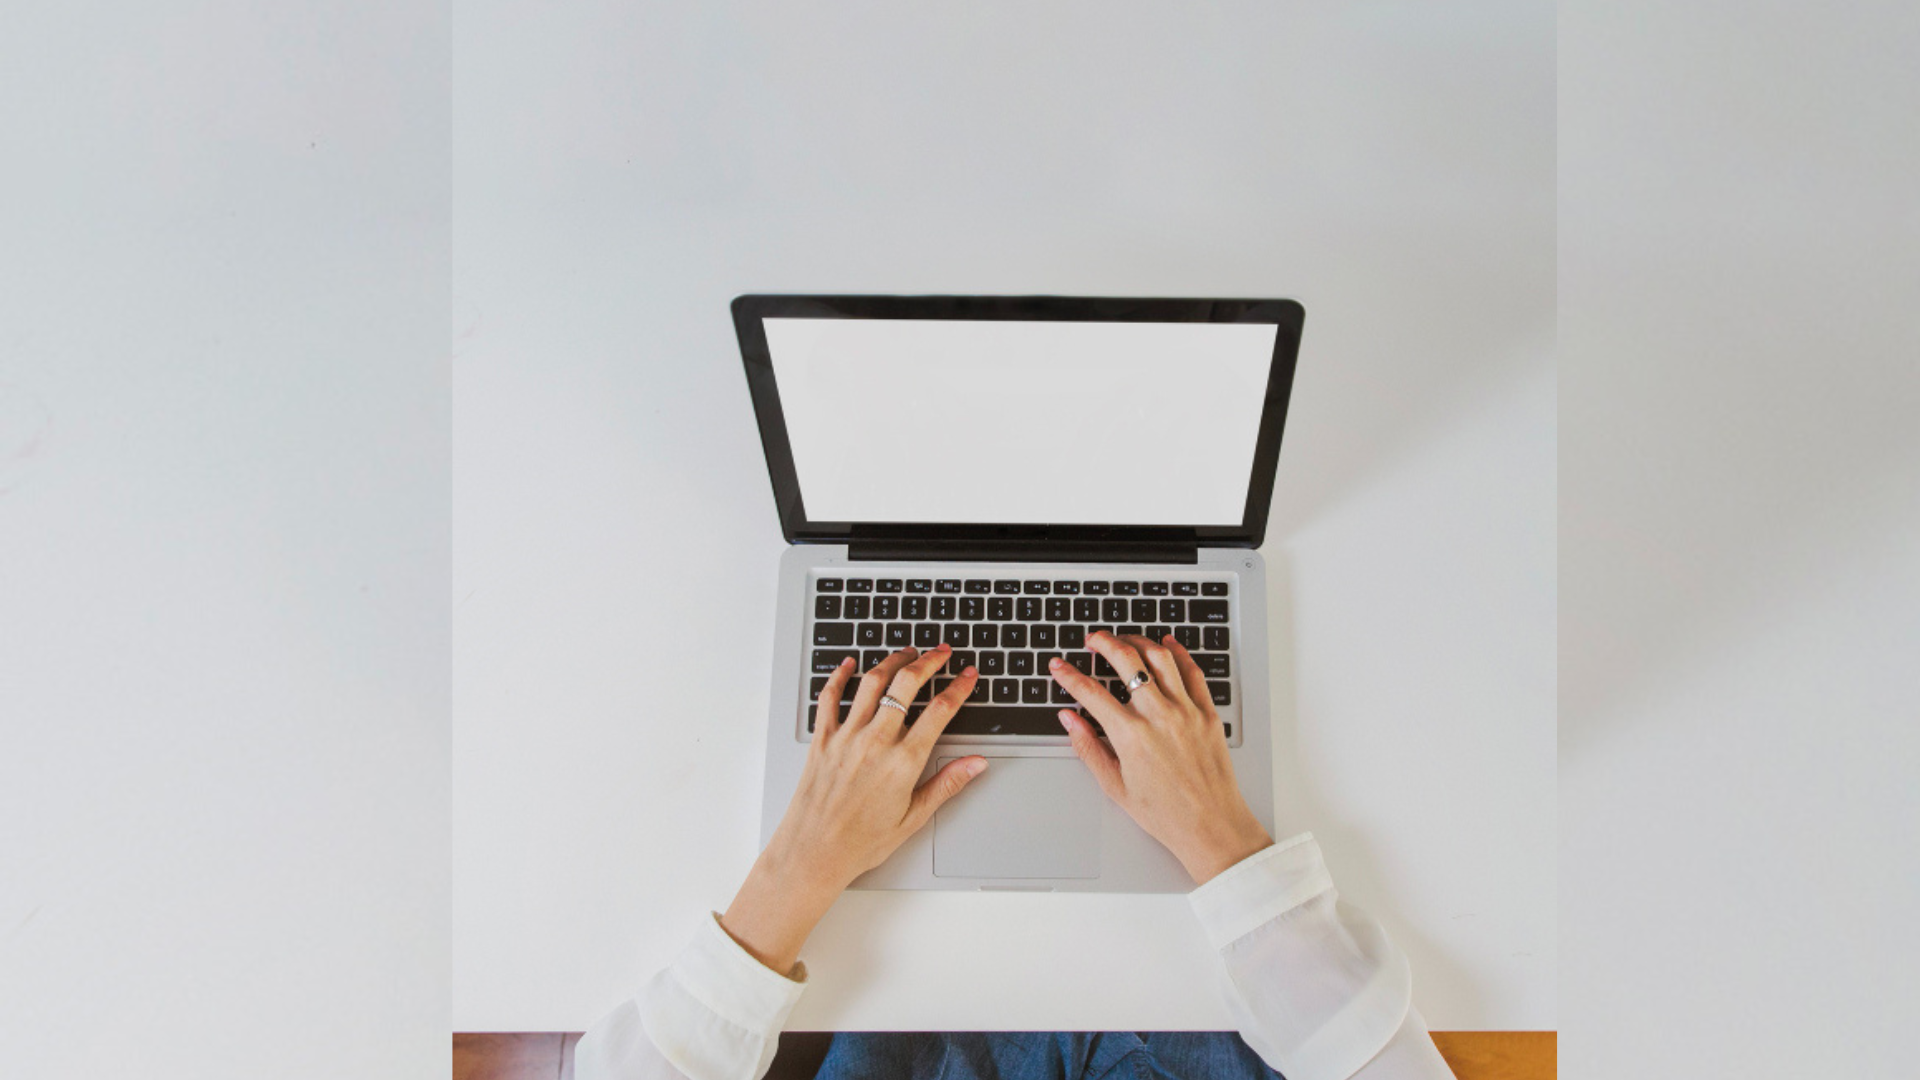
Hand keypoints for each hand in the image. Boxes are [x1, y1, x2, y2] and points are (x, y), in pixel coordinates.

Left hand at [719, 645, 985, 972]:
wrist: (814, 854)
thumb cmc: (861, 842)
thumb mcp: (914, 817)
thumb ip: (947, 784)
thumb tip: (976, 764)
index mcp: (904, 762)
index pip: (940, 711)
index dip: (959, 687)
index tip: (969, 674)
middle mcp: (876, 742)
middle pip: (907, 685)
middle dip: (929, 662)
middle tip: (941, 652)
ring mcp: (846, 737)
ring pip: (871, 682)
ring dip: (892, 661)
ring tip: (906, 653)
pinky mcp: (822, 740)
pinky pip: (829, 697)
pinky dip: (839, 676)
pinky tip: (848, 664)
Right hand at [1049, 632, 1271, 884]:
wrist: (1211, 826)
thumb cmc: (1165, 813)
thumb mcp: (1115, 786)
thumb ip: (1088, 747)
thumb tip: (1069, 719)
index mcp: (1131, 736)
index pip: (1090, 692)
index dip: (1069, 675)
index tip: (1059, 666)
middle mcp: (1159, 716)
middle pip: (1126, 660)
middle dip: (1103, 642)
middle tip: (1092, 640)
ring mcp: (1186, 712)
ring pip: (1160, 658)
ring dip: (1138, 641)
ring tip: (1125, 640)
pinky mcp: (1208, 713)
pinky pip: (1193, 672)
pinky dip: (1178, 652)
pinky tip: (1167, 645)